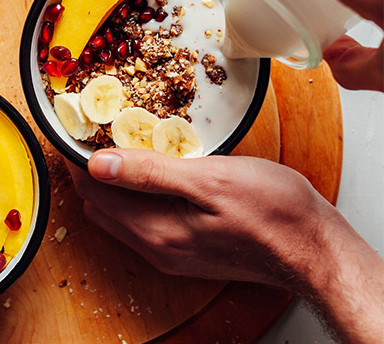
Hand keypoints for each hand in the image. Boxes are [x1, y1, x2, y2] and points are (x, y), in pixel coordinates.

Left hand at [67, 149, 383, 342]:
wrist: (311, 247)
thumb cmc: (272, 210)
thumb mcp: (209, 180)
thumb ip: (150, 173)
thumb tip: (98, 165)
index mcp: (155, 230)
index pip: (94, 194)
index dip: (78, 162)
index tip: (75, 134)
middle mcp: (156, 247)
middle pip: (101, 207)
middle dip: (89, 173)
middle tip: (94, 136)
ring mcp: (170, 252)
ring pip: (119, 215)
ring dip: (111, 184)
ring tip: (119, 148)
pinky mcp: (185, 249)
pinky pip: (142, 221)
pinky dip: (134, 196)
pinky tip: (150, 174)